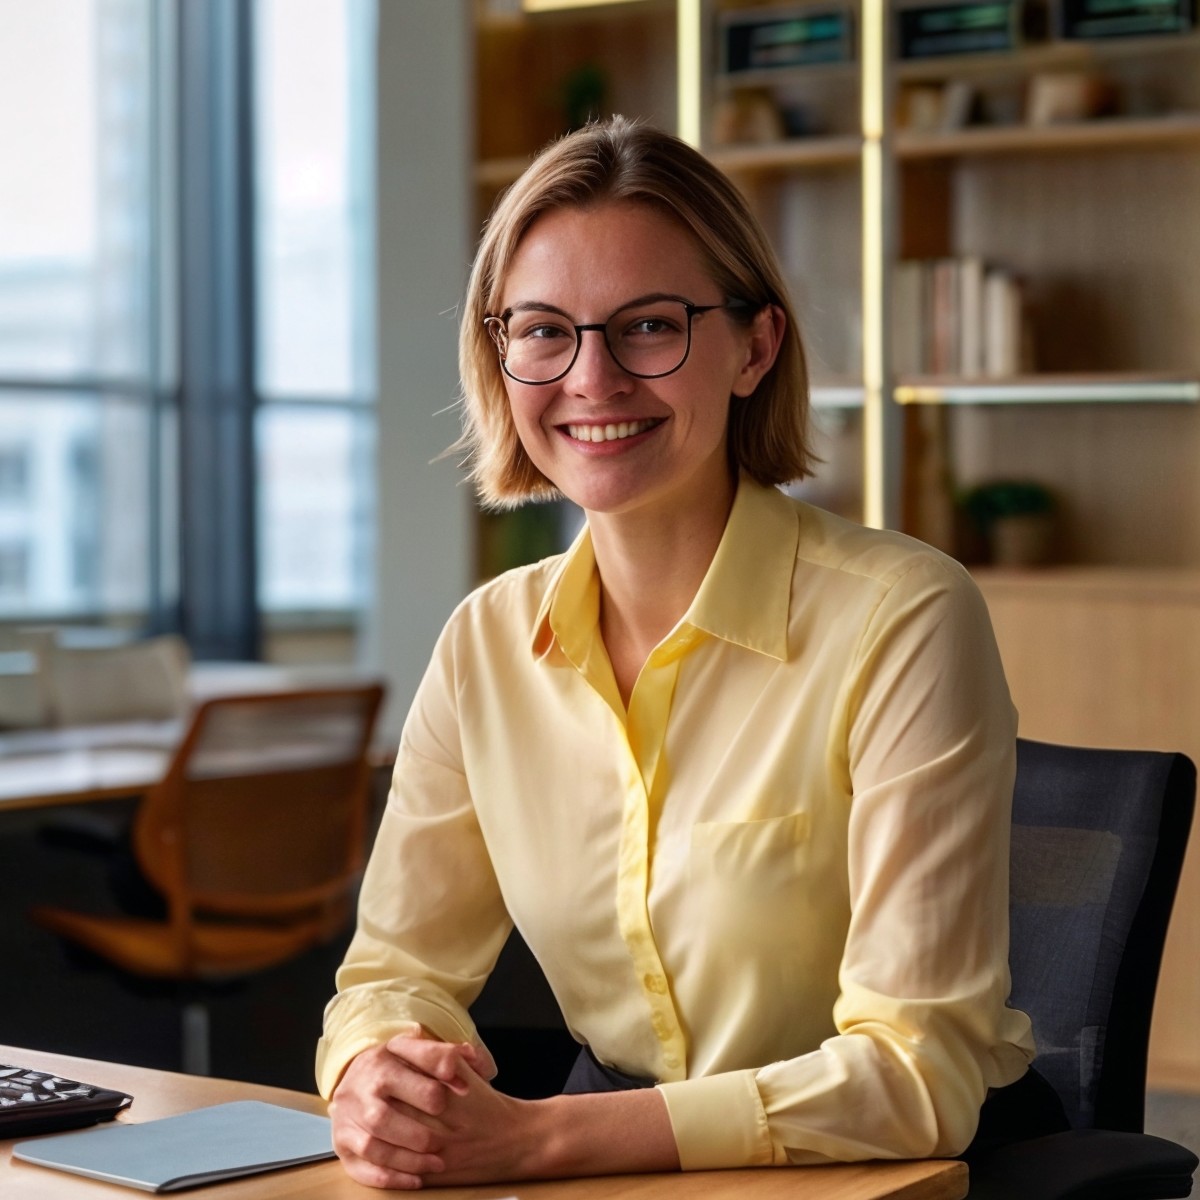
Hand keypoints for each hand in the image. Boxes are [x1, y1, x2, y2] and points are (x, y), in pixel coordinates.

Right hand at [328, 1031, 495, 1189]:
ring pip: (373, 1144)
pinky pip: (362, 1167)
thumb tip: (476, 1060)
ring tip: (437, 1163)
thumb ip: (451, 1054)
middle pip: (384, 1112)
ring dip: (408, 1159)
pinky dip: (391, 1176)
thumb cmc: (401, 1068)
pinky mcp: (343, 1142)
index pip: (415, 1061)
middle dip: (419, 1131)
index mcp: (385, 1054)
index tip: (465, 1089)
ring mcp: (347, 1115)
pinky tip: (417, 1179)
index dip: (444, 1072)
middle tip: (443, 1139)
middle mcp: (361, 1083)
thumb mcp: (422, 1052)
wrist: (360, 1078)